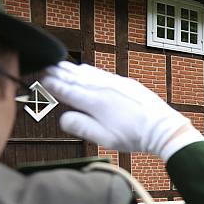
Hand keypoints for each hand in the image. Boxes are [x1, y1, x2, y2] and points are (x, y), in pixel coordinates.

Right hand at [42, 61, 202, 159]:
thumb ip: (82, 127)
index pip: (67, 90)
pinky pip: (102, 73)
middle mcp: (103, 88)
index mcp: (95, 102)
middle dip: (58, 72)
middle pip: (75, 78)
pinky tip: (86, 70)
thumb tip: (63, 118)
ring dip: (72, 69)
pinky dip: (89, 70)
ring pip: (89, 73)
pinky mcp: (126, 83)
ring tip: (60, 65)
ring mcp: (116, 84)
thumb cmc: (135, 137)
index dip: (52, 85)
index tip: (40, 79)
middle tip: (45, 67)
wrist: (163, 128)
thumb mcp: (105, 139)